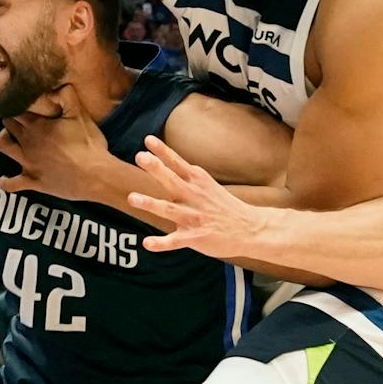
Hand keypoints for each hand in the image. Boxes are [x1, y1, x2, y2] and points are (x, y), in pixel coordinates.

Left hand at [0, 84, 110, 202]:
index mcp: (37, 124)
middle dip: (9, 119)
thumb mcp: (80, 115)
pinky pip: (11, 184)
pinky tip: (4, 180)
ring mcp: (27, 162)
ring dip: (3, 141)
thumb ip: (67, 96)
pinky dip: (5, 182)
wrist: (94, 175)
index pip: (17, 109)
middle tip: (16, 117)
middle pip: (8, 125)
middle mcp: (27, 142)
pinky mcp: (32, 181)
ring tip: (8, 139)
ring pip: (3, 147)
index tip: (19, 101)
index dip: (16, 104)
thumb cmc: (88, 144)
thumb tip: (56, 85)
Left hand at [124, 135, 267, 258]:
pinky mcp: (196, 238)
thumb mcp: (207, 185)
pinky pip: (175, 241)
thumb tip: (162, 160)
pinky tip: (147, 244)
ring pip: (169, 210)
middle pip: (172, 180)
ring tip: (132, 198)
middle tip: (140, 157)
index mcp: (197, 182)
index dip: (162, 151)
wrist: (251, 228)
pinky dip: (161, 243)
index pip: (177, 163)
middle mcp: (194, 197)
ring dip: (150, 203)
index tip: (147, 139)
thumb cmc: (223, 206)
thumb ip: (185, 175)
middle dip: (156, 168)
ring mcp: (194, 217)